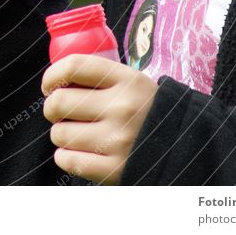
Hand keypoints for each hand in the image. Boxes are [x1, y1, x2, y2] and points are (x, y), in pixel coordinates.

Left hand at [41, 54, 158, 184]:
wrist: (186, 148)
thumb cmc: (146, 112)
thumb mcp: (132, 84)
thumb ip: (99, 77)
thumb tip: (55, 81)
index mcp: (126, 80)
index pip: (72, 66)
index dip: (51, 76)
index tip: (50, 86)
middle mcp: (122, 107)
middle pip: (58, 102)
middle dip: (52, 109)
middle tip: (61, 113)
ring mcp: (118, 140)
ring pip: (59, 133)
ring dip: (61, 134)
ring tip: (77, 134)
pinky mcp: (114, 169)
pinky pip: (67, 160)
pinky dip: (66, 157)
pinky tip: (78, 152)